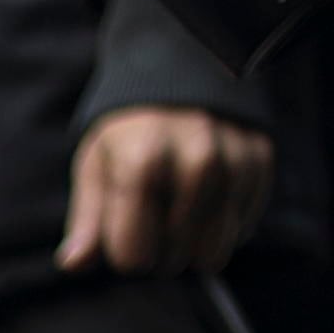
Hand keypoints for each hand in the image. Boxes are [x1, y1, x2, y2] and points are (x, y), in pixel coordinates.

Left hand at [61, 107, 275, 274]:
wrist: (183, 69)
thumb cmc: (130, 132)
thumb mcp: (96, 166)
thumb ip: (87, 219)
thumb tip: (73, 264)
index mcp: (142, 160)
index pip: (134, 254)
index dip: (126, 252)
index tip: (126, 230)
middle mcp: (195, 157)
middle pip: (176, 256)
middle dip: (161, 252)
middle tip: (156, 219)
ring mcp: (234, 156)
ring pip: (214, 249)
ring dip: (195, 246)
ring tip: (181, 217)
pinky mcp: (261, 157)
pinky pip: (244, 226)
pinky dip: (224, 227)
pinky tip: (209, 204)